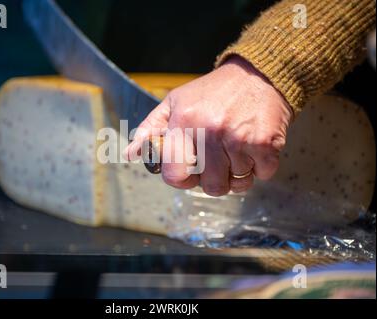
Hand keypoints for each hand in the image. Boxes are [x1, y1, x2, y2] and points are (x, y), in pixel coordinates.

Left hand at [124, 56, 292, 195]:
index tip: (191, 173)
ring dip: (239, 172)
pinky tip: (254, 146)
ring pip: (238, 183)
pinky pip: (262, 175)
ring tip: (237, 149)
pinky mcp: (266, 142)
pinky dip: (260, 167)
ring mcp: (238, 138)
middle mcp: (209, 131)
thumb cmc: (213, 92)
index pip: (175, 176)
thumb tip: (132, 154)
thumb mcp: (175, 103)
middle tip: (219, 159)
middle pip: (211, 186)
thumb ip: (150, 129)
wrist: (258, 74)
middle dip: (216, 178)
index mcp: (183, 123)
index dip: (183, 180)